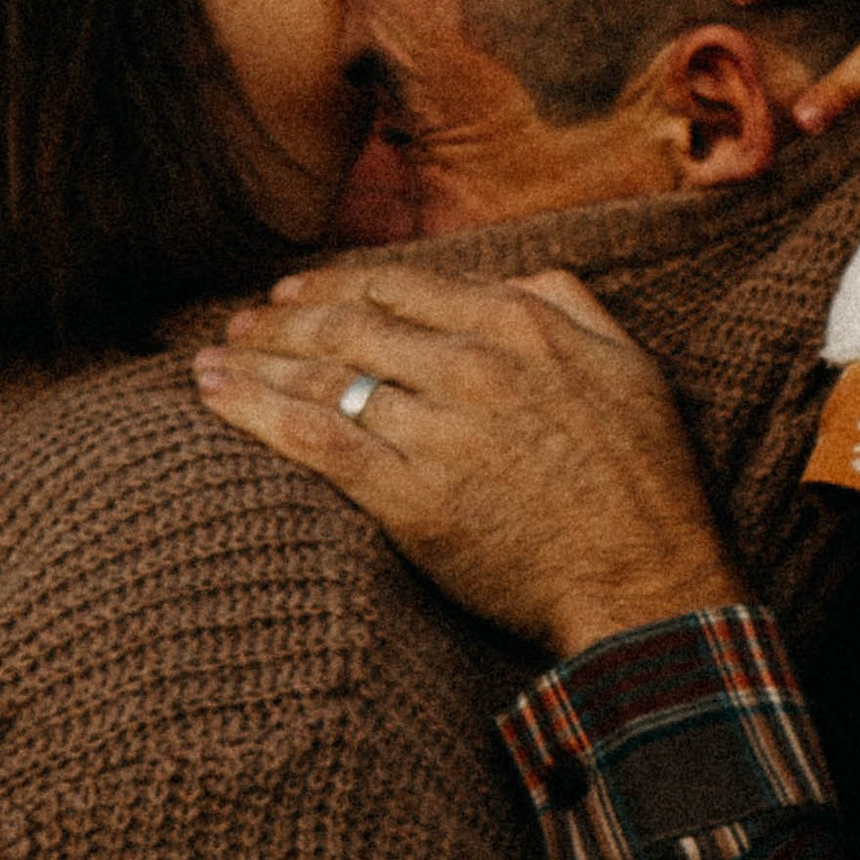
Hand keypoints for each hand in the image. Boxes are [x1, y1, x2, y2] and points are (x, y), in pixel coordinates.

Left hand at [194, 261, 739, 656]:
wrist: (647, 583)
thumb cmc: (645, 481)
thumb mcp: (629, 365)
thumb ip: (569, 304)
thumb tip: (513, 277)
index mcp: (518, 324)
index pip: (402, 283)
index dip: (338, 283)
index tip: (297, 290)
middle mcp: (470, 365)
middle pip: (349, 322)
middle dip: (282, 319)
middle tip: (240, 324)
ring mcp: (437, 430)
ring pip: (324, 375)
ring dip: (255, 360)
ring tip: (212, 358)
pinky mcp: (410, 499)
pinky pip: (316, 441)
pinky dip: (257, 411)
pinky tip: (217, 399)